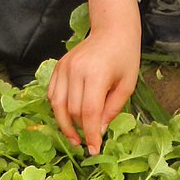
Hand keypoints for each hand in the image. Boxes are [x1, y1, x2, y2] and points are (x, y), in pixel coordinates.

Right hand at [47, 27, 140, 154]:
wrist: (112, 30)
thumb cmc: (125, 57)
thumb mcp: (127, 85)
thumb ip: (112, 109)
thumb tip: (99, 131)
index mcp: (96, 74)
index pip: (89, 111)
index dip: (91, 134)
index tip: (94, 150)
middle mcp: (76, 70)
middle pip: (72, 110)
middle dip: (79, 131)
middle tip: (87, 144)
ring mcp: (64, 67)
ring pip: (57, 104)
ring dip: (64, 124)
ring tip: (74, 137)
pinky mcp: (58, 66)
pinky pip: (52, 93)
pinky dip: (57, 108)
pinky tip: (66, 118)